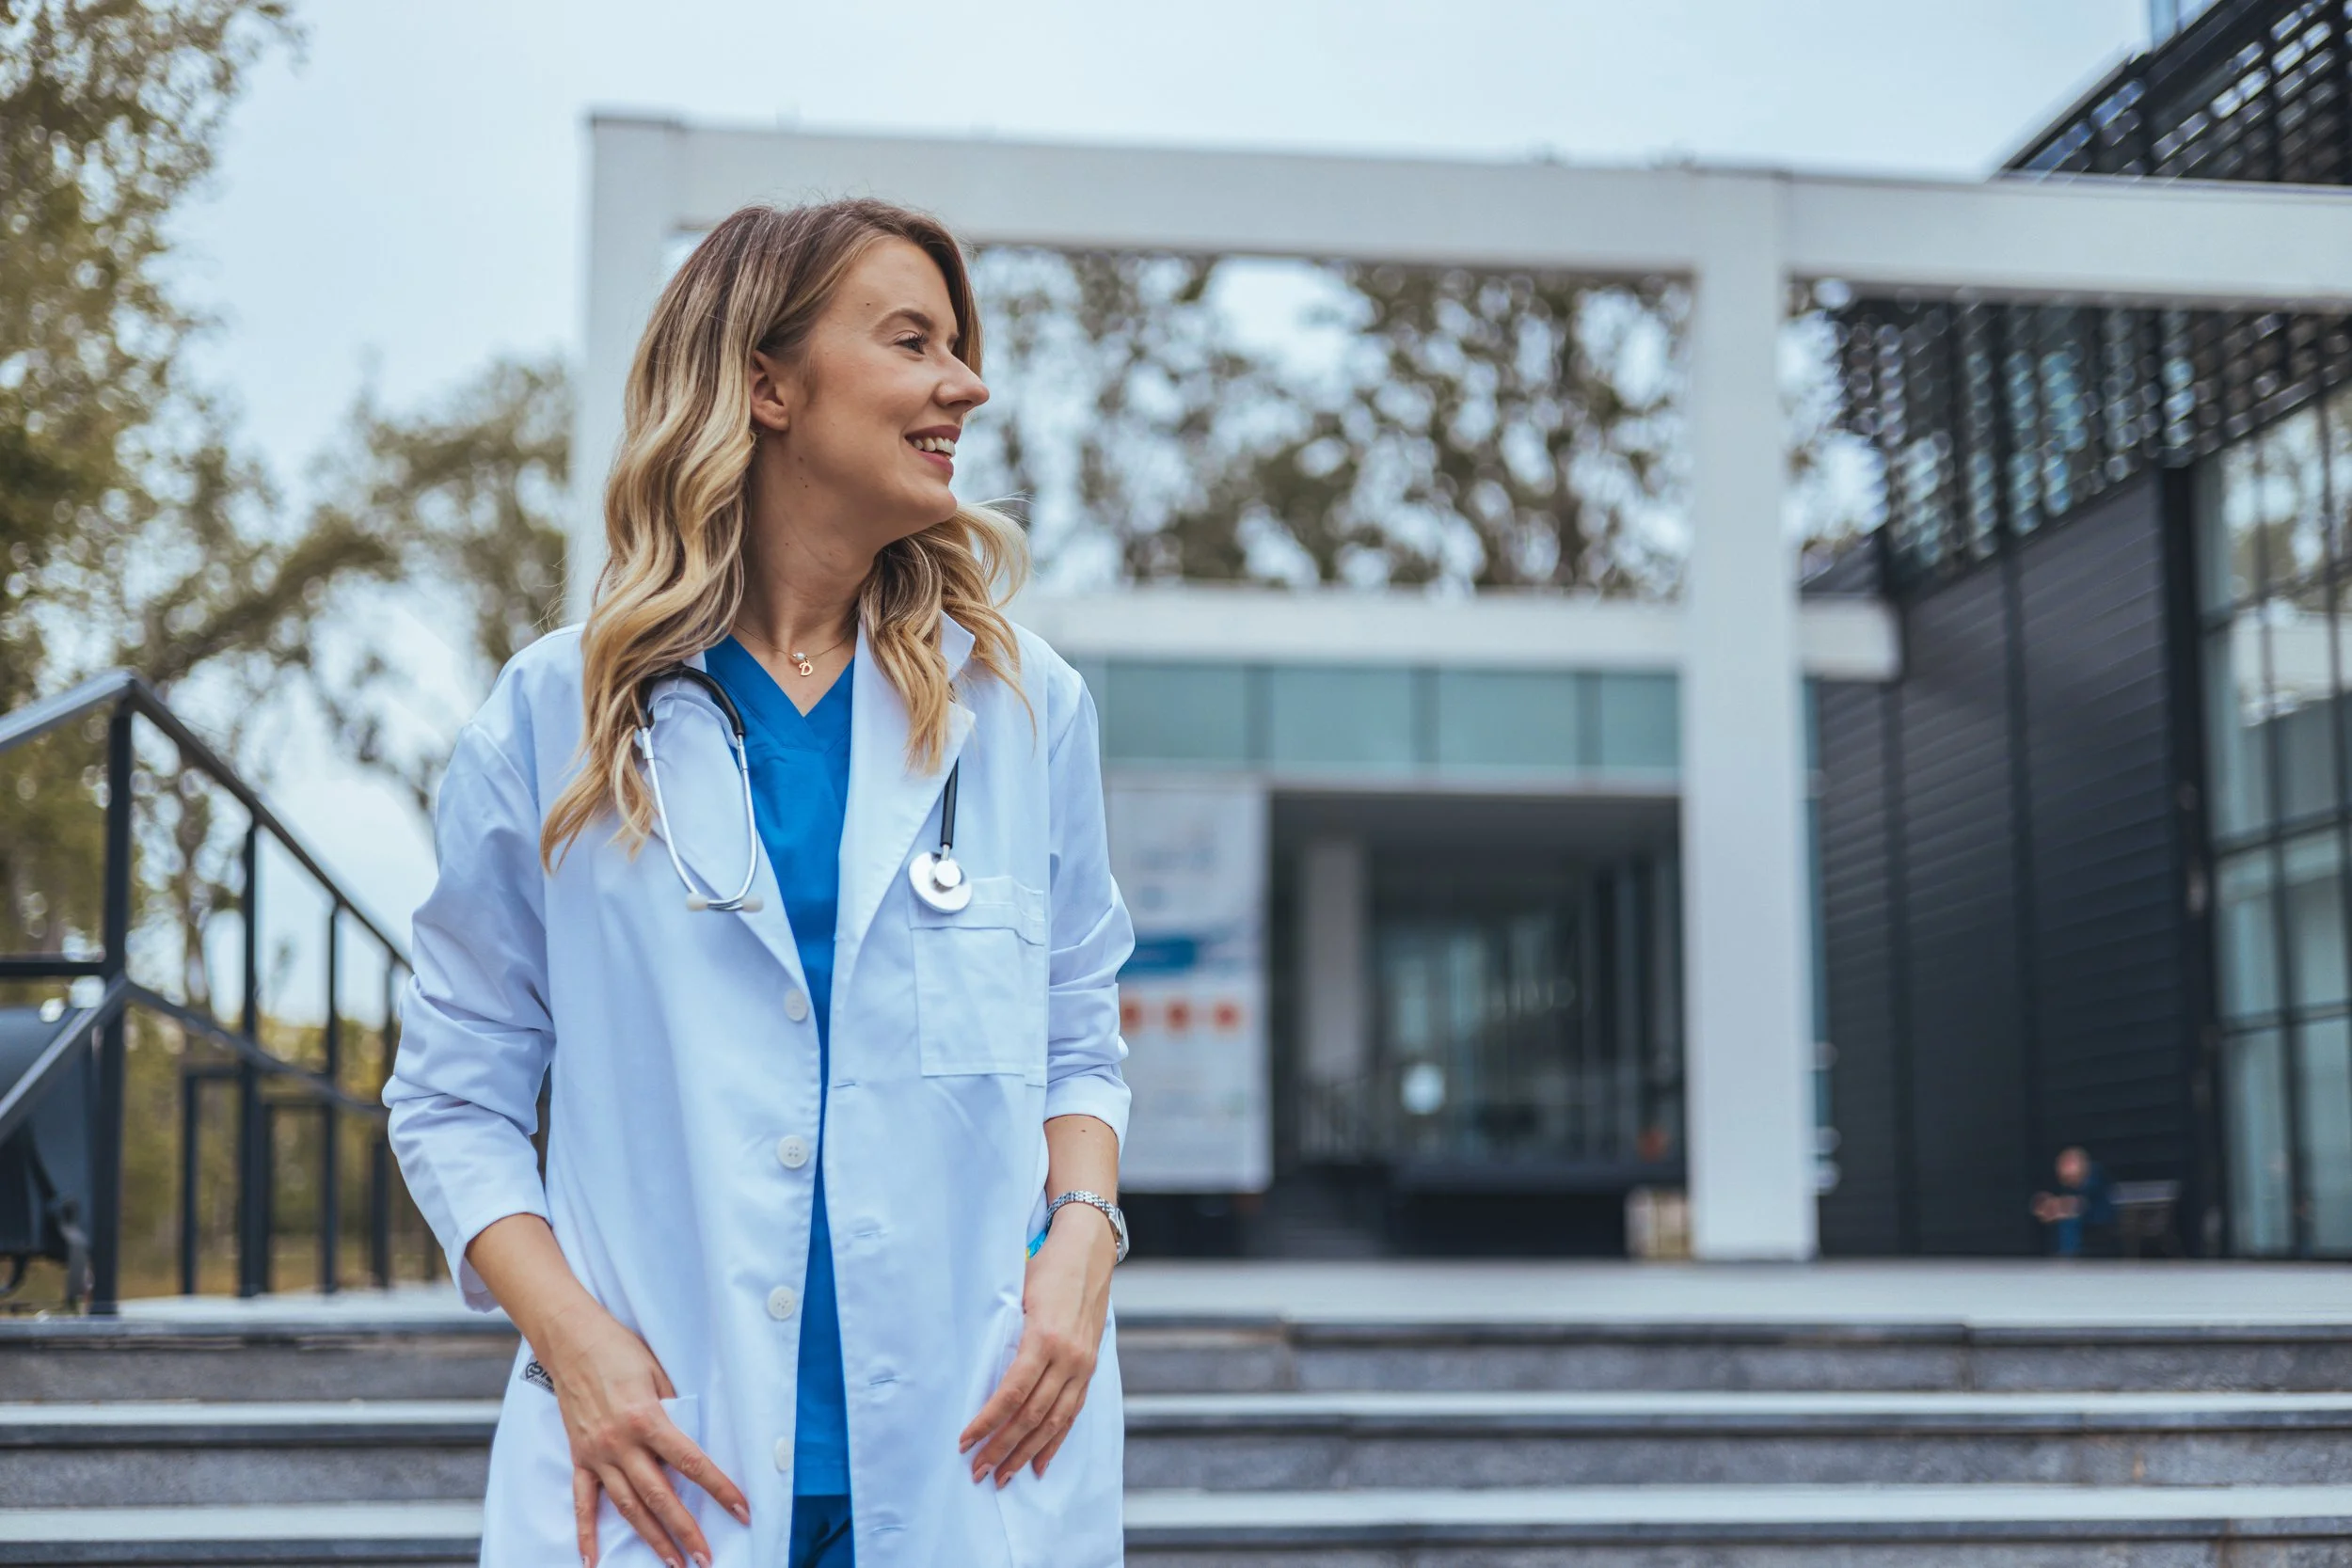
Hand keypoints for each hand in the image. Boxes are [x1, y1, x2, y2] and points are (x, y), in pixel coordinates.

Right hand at [541, 1299, 748, 1567]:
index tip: (740, 1510)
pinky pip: (582, 1501)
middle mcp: (621, 1444)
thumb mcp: (657, 1371)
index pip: (691, 1463)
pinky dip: (586, 1532)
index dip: (719, 1489)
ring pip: (627, 1507)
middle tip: (705, 1558)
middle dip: (685, 1531)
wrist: (571, 1340)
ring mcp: (597, 1454)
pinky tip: (591, 1560)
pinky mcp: (579, 1457)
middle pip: (659, 1496)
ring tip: (671, 1562)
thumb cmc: (618, 1349)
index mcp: (647, 1419)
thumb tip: (689, 1439)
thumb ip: (674, 1408)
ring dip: (650, 1538)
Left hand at [958, 1202, 1116, 1484]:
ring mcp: (1083, 1366)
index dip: (987, 1421)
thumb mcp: (1017, 1290)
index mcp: (1045, 1337)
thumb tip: (968, 1361)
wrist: (1089, 1253)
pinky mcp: (1090, 1369)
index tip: (965, 1441)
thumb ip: (1000, 1328)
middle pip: (1032, 1415)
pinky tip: (1039, 1464)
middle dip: (1002, 1447)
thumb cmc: (1047, 1268)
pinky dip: (1055, 1442)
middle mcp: (1069, 1357)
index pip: (1012, 1392)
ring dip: (1026, 1453)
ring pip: (1054, 1422)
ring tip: (1003, 1477)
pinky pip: (1073, 1414)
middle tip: (978, 1471)